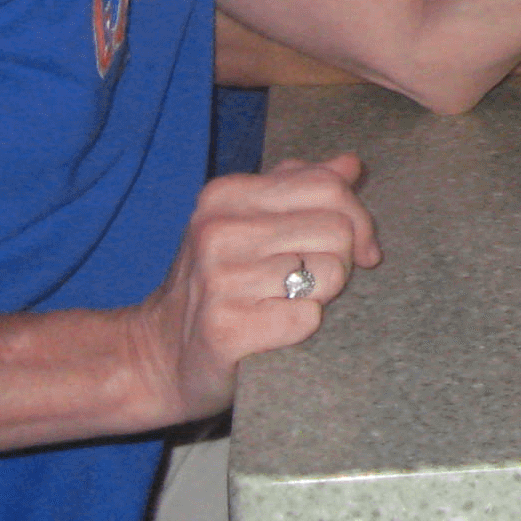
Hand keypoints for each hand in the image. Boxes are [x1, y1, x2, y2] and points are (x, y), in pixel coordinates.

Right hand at [127, 152, 381, 425]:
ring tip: (286, 302)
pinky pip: (308, 317)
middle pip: (337, 230)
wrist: (158, 357)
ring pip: (330, 273)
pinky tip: (273, 328)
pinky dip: (302, 326)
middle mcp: (218, 230)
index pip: (328, 185)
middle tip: (312, 281)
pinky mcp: (225, 329)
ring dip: (322, 295)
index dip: (359, 219)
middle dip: (343, 260)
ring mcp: (218, 279)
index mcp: (226, 195)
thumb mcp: (249, 223)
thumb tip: (350, 164)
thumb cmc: (217, 284)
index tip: (361, 247)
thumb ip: (299, 188)